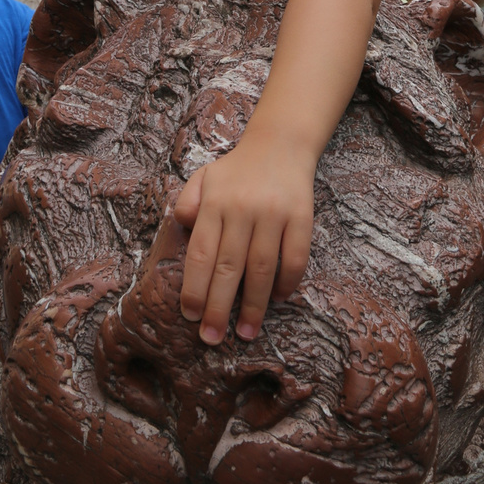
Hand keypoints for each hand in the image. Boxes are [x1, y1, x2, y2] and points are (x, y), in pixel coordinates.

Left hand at [173, 133, 314, 343]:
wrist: (280, 144)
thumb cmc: (236, 171)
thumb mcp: (203, 178)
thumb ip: (188, 202)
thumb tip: (182, 226)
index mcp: (215, 201)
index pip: (200, 252)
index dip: (194, 287)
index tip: (190, 316)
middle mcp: (243, 208)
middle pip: (228, 267)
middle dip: (218, 307)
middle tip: (211, 338)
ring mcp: (274, 213)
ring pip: (261, 268)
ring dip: (253, 306)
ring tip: (245, 332)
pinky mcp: (301, 216)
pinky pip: (295, 258)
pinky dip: (287, 283)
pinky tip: (277, 299)